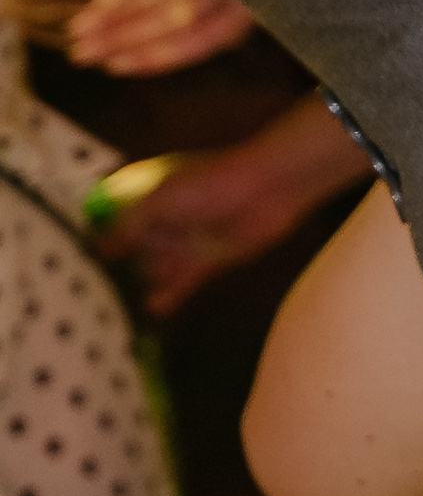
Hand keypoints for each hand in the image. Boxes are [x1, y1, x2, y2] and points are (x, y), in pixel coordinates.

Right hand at [89, 93, 369, 315]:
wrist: (269, 188)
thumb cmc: (212, 183)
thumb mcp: (160, 200)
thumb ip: (129, 225)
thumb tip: (97, 247)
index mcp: (149, 198)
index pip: (115, 224)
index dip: (100, 244)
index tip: (81, 268)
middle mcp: (165, 222)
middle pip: (135, 252)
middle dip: (119, 273)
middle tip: (100, 300)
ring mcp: (186, 241)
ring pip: (156, 270)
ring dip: (142, 286)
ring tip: (121, 312)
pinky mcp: (208, 261)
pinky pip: (182, 283)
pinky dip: (168, 296)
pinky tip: (152, 310)